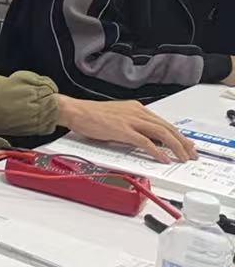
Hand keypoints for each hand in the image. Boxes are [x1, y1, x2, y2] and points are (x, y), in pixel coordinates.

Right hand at [57, 96, 195, 161]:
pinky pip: (146, 141)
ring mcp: (130, 120)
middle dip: (183, 142)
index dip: (177, 135)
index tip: (185, 145)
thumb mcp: (116, 118)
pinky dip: (157, 151)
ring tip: (183, 158)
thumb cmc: (89, 115)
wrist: (74, 110)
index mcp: (136, 108)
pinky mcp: (123, 130)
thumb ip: (132, 126)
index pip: (163, 122)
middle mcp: (137, 112)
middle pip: (168, 127)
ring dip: (176, 147)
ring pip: (162, 133)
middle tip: (191, 154)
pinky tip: (163, 158)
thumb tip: (145, 141)